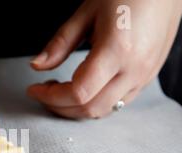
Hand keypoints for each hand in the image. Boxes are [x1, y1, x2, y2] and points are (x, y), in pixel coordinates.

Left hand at [28, 0, 181, 118]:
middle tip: (43, 93)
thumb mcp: (87, 12)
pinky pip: (116, 103)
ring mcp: (144, 77)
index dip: (50, 97)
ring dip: (76, 109)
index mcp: (118, 50)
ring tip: (59, 92)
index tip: (34, 90)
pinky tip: (82, 89)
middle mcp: (134, 69)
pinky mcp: (147, 79)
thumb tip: (37, 66)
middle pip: (90, 108)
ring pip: (104, 111)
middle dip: (59, 107)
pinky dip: (93, 103)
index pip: (78, 92)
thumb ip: (60, 43)